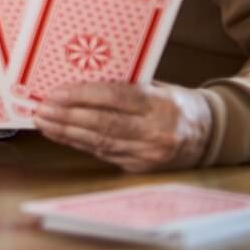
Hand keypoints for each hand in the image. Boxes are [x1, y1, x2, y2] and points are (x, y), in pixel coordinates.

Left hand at [33, 82, 212, 171]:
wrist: (208, 135)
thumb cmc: (175, 104)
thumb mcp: (158, 87)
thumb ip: (125, 86)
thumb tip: (78, 82)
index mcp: (160, 105)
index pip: (115, 98)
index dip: (82, 95)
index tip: (56, 92)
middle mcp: (155, 131)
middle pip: (103, 123)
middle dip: (67, 116)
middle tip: (42, 109)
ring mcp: (147, 153)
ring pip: (99, 142)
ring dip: (67, 132)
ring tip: (44, 122)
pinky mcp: (140, 167)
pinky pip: (104, 154)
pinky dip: (79, 143)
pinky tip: (62, 135)